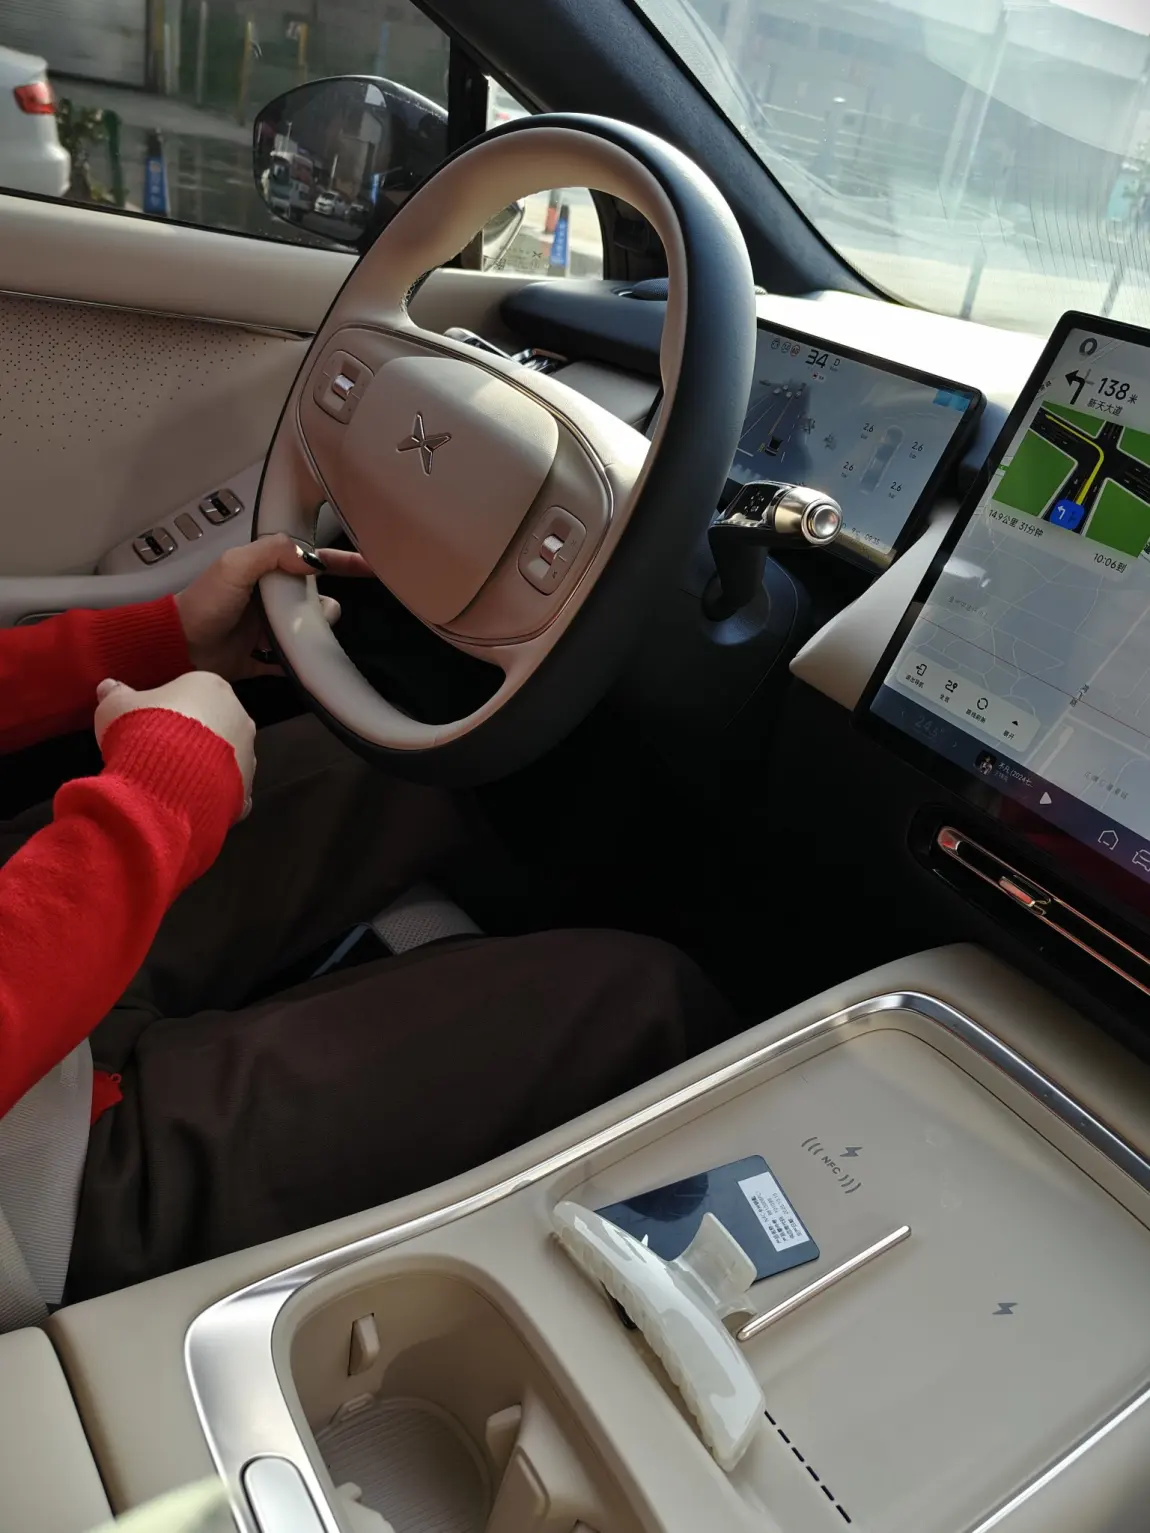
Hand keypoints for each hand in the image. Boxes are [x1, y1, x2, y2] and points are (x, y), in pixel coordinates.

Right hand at [95, 673, 255, 807]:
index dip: (169, 710)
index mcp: (211, 686)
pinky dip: (213, 795)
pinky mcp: (248, 788)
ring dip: (204, 767)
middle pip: (213, 724)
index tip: (150, 726)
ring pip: (225, 758)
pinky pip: (229, 790)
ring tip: (173, 782)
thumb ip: (115, 694)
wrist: (168, 780)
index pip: (192, 693)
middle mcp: (239, 716)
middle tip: (160, 755)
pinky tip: (190, 802)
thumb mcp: (116, 706)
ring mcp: (248, 753)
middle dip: (191, 739)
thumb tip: (108, 687)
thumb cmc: (144, 730)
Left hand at [175, 534, 370, 680]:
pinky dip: (299, 666)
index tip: (373, 566)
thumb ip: (272, 553)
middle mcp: (269, 599)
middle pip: (315, 599)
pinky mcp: (260, 660)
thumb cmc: (205, 602)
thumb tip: (313, 561)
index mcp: (264, 571)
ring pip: (307, 631)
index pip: (311, 561)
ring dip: (312, 637)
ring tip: (303, 642)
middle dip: (324, 607)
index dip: (342, 563)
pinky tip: (307, 668)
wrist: (176, 647)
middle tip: (316, 616)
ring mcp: (266, 631)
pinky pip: (289, 663)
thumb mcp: (234, 565)